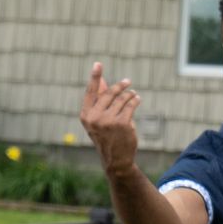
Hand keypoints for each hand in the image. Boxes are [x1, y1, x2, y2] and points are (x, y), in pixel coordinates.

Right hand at [79, 62, 140, 177]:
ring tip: (133, 93)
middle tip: (127, 81)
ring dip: (129, 94)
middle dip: (120, 86)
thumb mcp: (98, 121)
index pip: (90, 92)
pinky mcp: (122, 123)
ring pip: (121, 99)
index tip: (98, 64)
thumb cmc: (106, 138)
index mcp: (85, 115)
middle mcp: (95, 117)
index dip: (95, 77)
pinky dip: (135, 100)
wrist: (116, 160)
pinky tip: (137, 99)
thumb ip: (100, 102)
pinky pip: (130, 106)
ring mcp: (108, 120)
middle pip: (109, 93)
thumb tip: (103, 81)